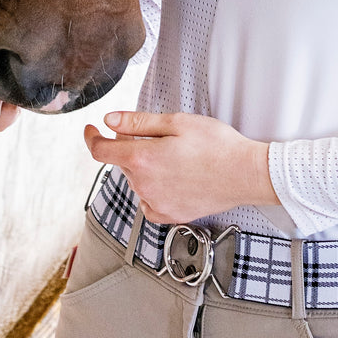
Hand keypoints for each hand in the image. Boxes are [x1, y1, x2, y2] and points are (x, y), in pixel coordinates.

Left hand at [84, 110, 275, 222]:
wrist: (245, 174)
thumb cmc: (216, 145)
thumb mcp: (176, 122)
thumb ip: (137, 123)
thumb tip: (109, 121)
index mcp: (142, 159)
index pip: (101, 151)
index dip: (92, 137)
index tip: (92, 129)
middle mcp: (144, 186)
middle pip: (123, 163)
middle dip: (131, 147)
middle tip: (161, 136)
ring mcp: (156, 204)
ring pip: (137, 181)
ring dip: (145, 167)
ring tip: (176, 156)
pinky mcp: (169, 216)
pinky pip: (149, 201)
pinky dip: (154, 188)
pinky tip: (174, 179)